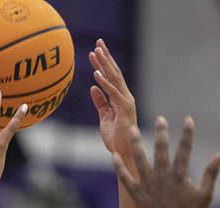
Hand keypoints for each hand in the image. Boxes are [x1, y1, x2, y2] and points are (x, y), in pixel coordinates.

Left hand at [89, 38, 136, 157]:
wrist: (123, 154)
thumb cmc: (115, 138)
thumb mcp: (104, 117)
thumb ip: (100, 102)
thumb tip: (93, 88)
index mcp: (120, 99)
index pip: (111, 77)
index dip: (103, 63)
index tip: (95, 51)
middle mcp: (125, 97)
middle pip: (114, 73)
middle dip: (106, 57)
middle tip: (98, 42)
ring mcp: (126, 102)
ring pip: (114, 78)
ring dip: (104, 64)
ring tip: (96, 51)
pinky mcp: (124, 109)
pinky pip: (113, 92)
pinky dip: (104, 82)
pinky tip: (96, 73)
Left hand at [113, 116, 219, 207]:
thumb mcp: (205, 196)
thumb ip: (211, 175)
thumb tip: (219, 156)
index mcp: (179, 175)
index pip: (184, 149)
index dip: (187, 134)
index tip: (188, 120)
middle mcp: (162, 176)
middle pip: (161, 149)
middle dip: (161, 132)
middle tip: (160, 119)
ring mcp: (147, 184)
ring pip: (140, 158)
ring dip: (136, 142)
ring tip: (132, 129)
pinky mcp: (136, 194)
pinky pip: (125, 178)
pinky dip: (119, 167)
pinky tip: (114, 155)